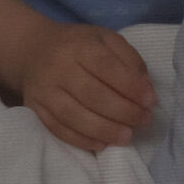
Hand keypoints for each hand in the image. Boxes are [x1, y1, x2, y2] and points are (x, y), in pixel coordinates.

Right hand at [14, 21, 155, 151]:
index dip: (131, 86)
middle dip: (122, 111)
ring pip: (73, 115)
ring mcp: (44, 90)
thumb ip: (129, 59)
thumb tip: (145, 88)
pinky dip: (81, 140)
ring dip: (104, 130)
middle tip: (144, 121)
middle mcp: (59, 68)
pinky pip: (57, 128)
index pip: (107, 67)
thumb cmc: (78, 45)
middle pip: (91, 94)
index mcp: (80, 46)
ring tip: (127, 137)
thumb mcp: (106, 39)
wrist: (33, 50)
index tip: (150, 100)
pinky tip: (102, 144)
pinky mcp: (35, 109)